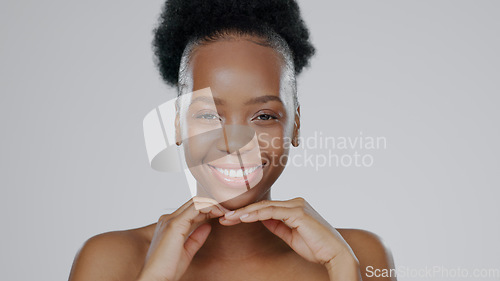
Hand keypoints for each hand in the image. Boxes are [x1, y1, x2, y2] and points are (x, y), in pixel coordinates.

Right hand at [137, 197, 228, 280]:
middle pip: (194, 202)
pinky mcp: (174, 225)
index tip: (222, 215)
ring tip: (225, 212)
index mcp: (170, 224)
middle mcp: (168, 219)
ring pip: (195, 202)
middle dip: (212, 204)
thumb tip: (208, 226)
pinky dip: (208, 208)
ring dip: (213, 204)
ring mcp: (170, 220)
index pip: (192, 209)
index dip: (209, 209)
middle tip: (227, 210)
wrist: (155, 279)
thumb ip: (196, 238)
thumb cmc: (167, 269)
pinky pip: (194, 209)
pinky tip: (218, 213)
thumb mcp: (187, 251)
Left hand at [219, 197, 360, 278]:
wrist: (335, 254)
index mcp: (294, 206)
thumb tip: (262, 219)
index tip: (230, 219)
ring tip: (228, 218)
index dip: (246, 212)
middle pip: (262, 204)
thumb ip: (277, 225)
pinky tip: (243, 218)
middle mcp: (295, 202)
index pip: (265, 207)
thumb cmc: (316, 247)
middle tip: (222, 216)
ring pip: (264, 206)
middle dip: (241, 211)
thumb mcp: (291, 235)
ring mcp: (297, 205)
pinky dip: (256, 214)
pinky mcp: (298, 212)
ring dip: (244, 213)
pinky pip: (272, 211)